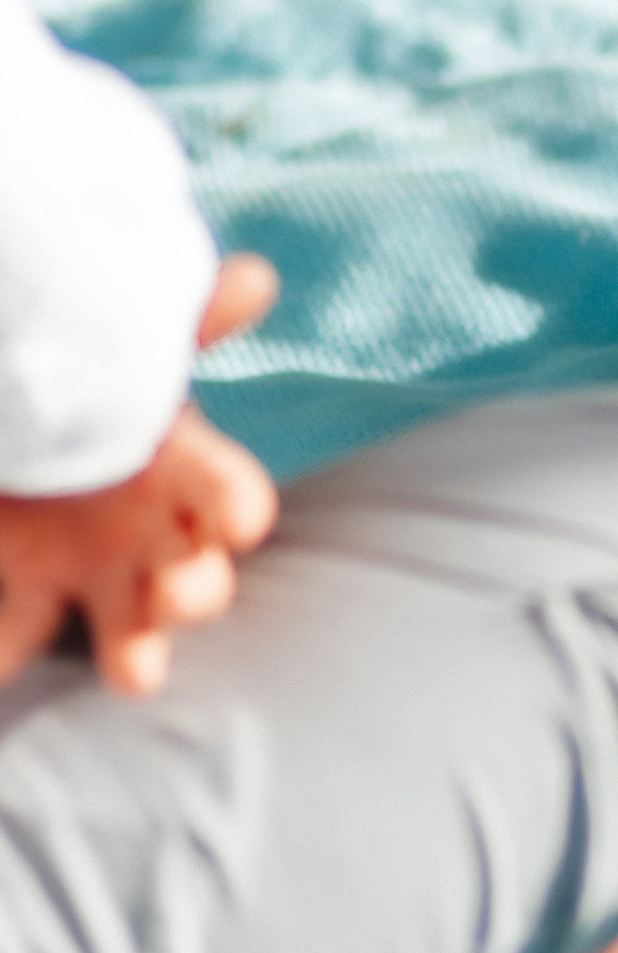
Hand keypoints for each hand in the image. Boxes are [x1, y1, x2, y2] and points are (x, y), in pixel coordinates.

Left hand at [0, 254, 281, 693]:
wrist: (27, 404)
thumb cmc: (86, 374)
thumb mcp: (131, 341)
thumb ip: (190, 319)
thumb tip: (257, 280)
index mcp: (178, 468)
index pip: (223, 490)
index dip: (235, 502)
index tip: (247, 518)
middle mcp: (148, 531)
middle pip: (190, 576)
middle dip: (194, 590)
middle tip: (180, 595)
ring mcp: (90, 571)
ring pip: (126, 628)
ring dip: (137, 649)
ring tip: (138, 672)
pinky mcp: (28, 598)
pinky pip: (18, 638)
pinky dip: (11, 655)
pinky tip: (8, 665)